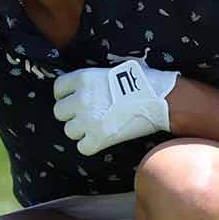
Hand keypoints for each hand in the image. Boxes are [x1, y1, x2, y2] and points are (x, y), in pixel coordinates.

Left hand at [52, 59, 178, 155]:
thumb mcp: (111, 72)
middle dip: (72, 115)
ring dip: (81, 131)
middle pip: (60, 112)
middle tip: (88, 115)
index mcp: (83, 78)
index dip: (65, 96)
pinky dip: (91, 145)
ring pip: (70, 131)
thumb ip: (92, 82)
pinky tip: (102, 139)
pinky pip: (83, 147)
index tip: (74, 99)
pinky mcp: (99, 138)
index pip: (58, 89)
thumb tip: (82, 91)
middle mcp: (81, 99)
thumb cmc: (141, 82)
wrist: (160, 99)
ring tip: (97, 127)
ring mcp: (88, 120)